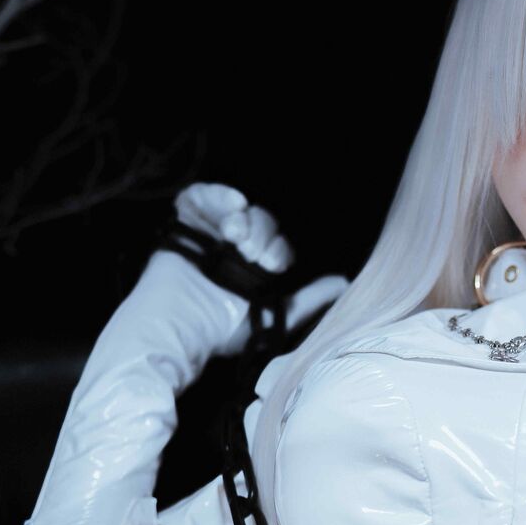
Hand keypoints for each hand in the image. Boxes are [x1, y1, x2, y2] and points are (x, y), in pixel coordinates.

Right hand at [168, 181, 346, 359]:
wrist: (182, 328)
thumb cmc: (223, 329)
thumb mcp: (274, 315)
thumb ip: (308, 300)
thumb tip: (344, 283)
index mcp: (256, 267)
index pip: (278, 244)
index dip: (278, 249)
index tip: (271, 264)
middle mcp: (234, 248)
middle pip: (260, 222)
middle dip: (262, 234)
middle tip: (251, 254)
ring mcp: (209, 233)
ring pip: (237, 210)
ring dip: (243, 220)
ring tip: (234, 237)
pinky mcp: (185, 224)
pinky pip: (200, 197)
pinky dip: (216, 195)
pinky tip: (231, 204)